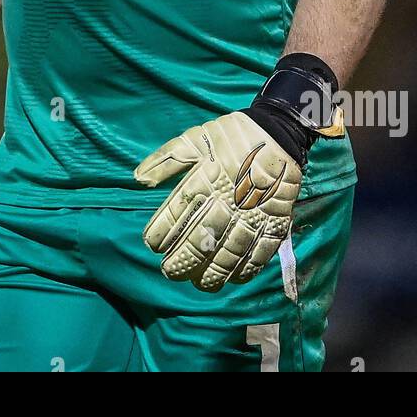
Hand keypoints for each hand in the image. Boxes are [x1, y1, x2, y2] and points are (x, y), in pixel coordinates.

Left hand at [134, 111, 303, 292]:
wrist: (279, 132)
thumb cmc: (232, 136)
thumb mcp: (195, 138)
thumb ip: (166, 159)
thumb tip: (137, 179)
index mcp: (206, 179)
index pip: (178, 213)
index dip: (162, 232)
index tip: (151, 245)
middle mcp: (228, 200)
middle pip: (202, 238)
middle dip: (184, 260)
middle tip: (170, 272)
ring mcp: (253, 213)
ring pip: (231, 251)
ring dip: (214, 272)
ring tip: (200, 284)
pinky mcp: (274, 221)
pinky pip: (261, 251)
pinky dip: (248, 268)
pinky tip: (234, 279)